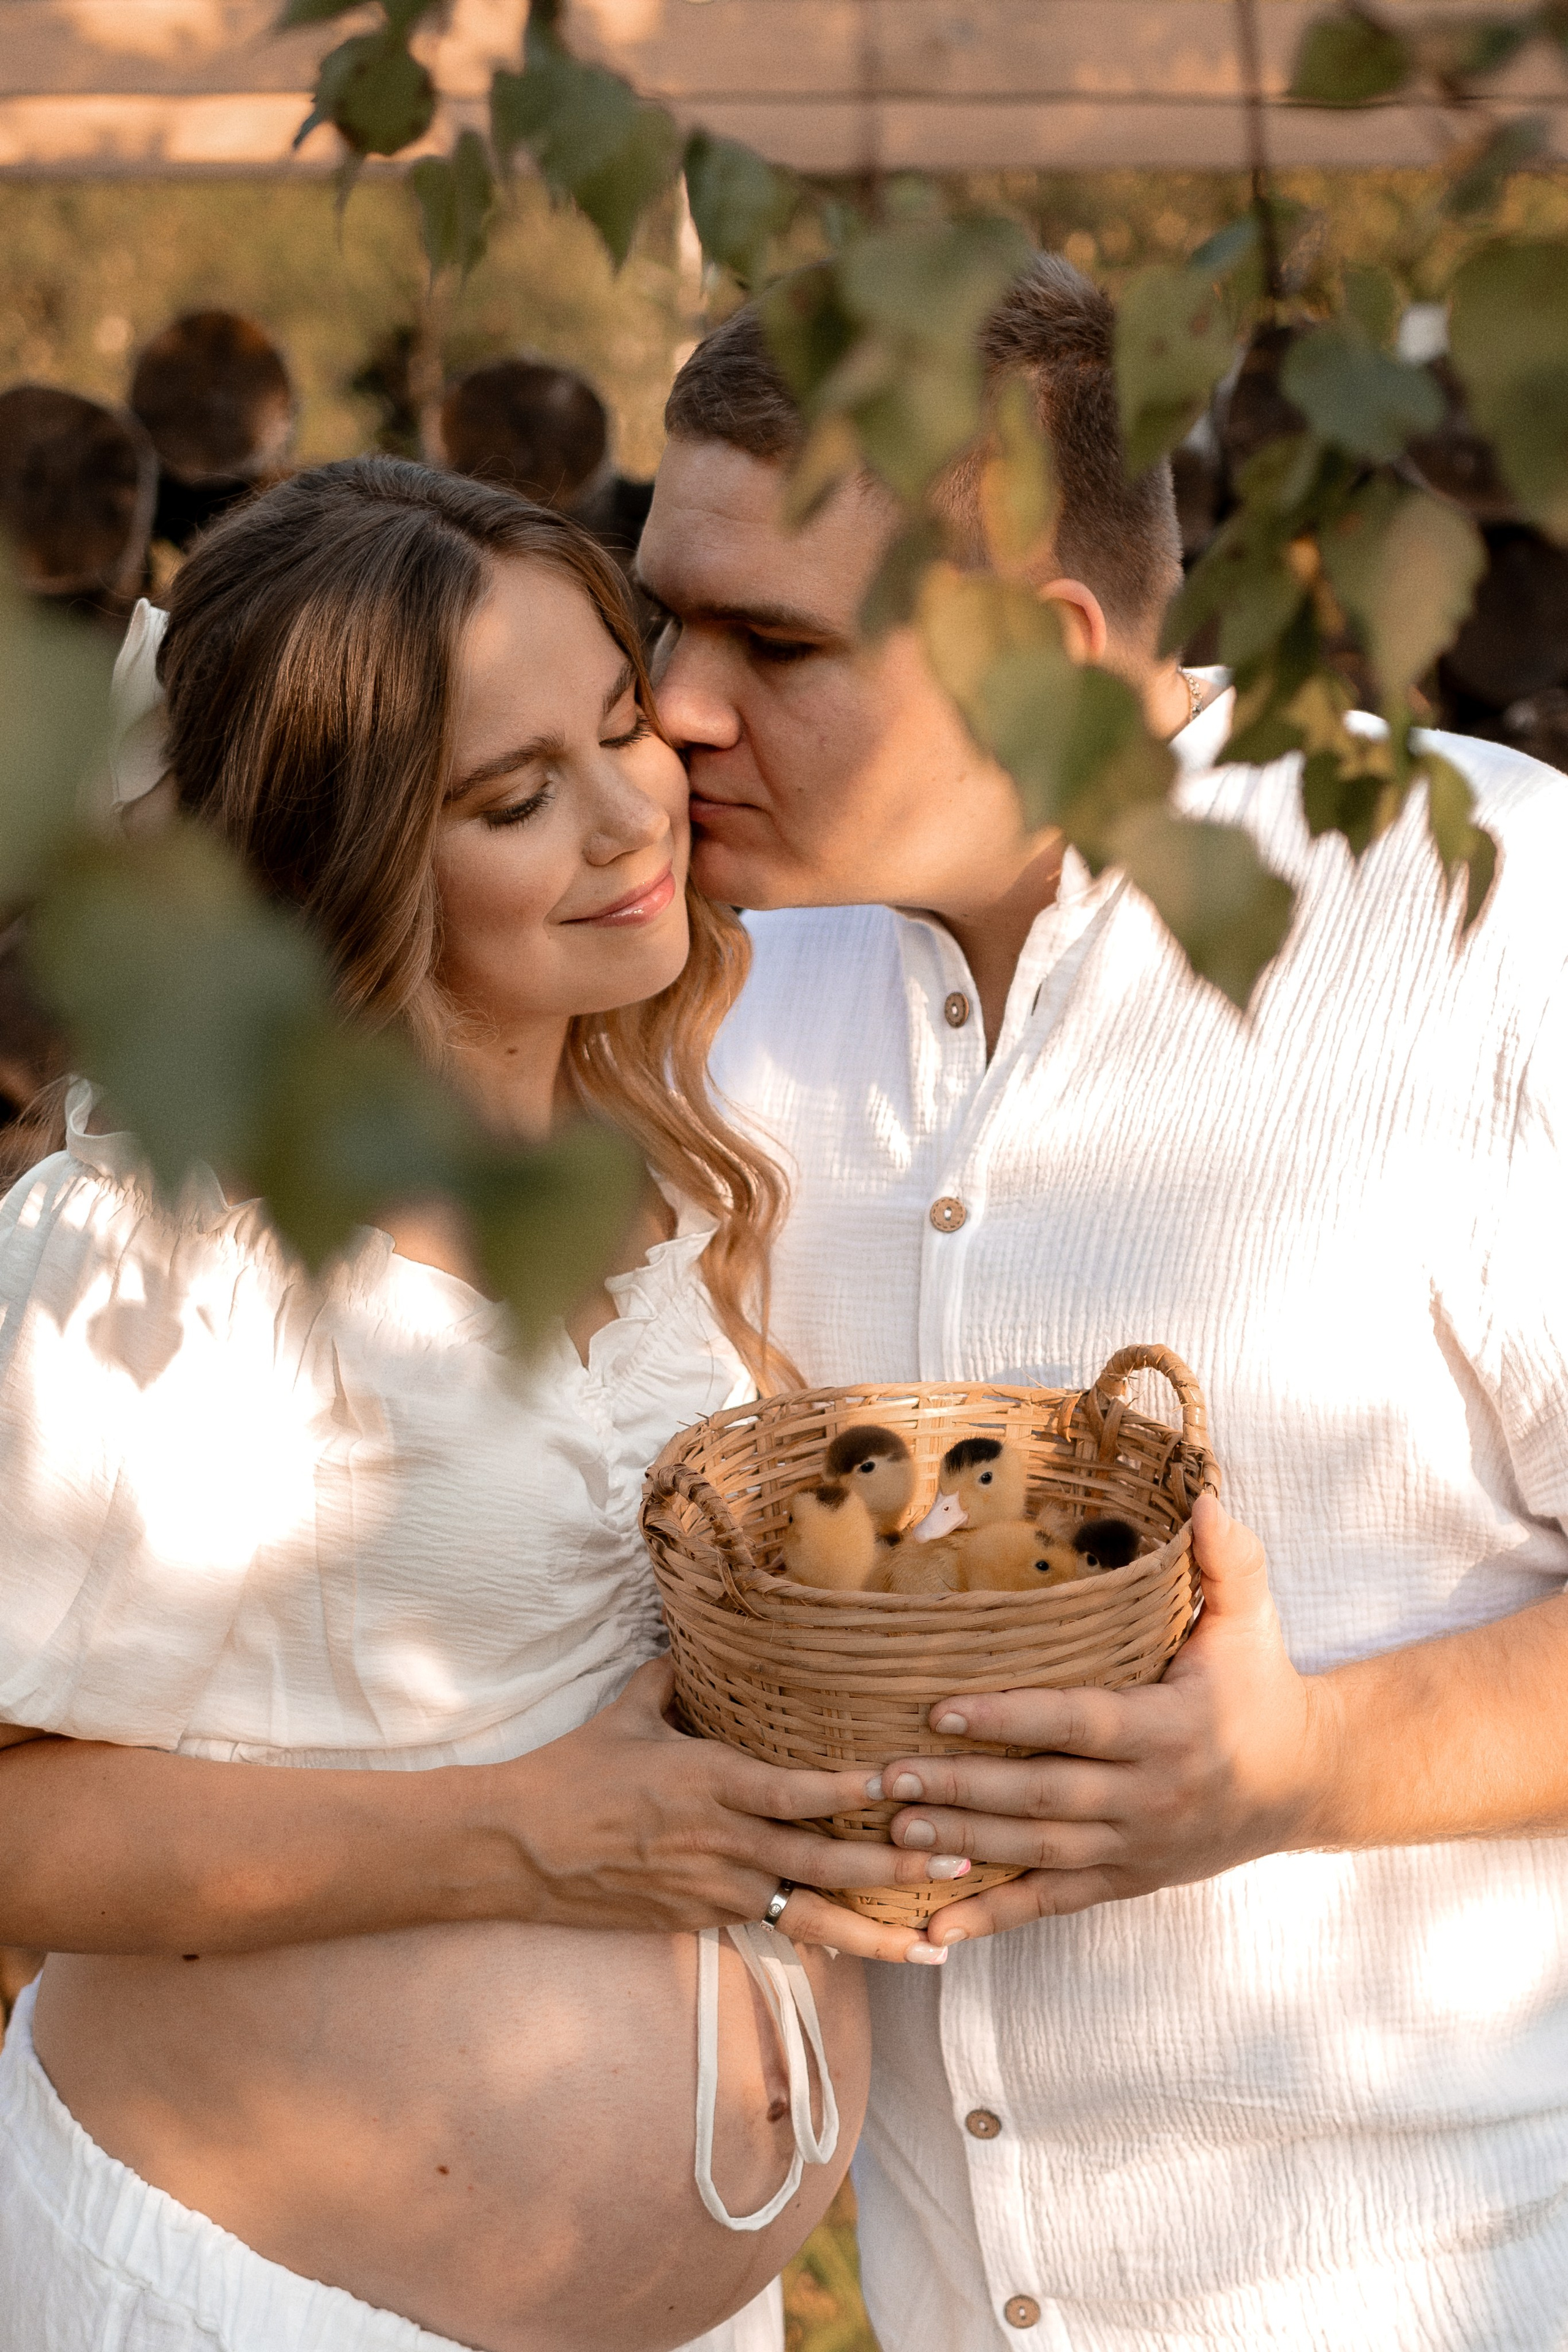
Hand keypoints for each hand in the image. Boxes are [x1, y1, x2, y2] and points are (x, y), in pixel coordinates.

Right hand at [493, 1658, 966, 1963]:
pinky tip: (871, 1953)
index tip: (908, 1785)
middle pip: (822, 1862)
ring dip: (877, 1927)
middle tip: (961, 1861)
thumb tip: (695, 1641)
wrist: (515, 1849)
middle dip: (895, 1866)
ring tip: (938, 1940)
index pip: (796, 1791)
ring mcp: (712, 1890)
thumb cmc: (572, 1772)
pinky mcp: (699, 1922)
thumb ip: (672, 1679)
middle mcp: (721, 1842)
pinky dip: (825, 1941)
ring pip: (809, 1913)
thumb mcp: (628, 1713)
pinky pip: (773, 1930)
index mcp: (709, 1781)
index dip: (855, 1792)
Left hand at [874, 1493, 1338, 1945]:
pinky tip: (933, 1931)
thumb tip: (1203, 1494)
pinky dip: (992, 1919)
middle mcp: (1150, 1797)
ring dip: (962, 1843)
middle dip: (960, 1786)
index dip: (1008, 1719)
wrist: (1308, 1783)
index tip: (940, 1707)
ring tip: (892, 1826)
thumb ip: (1228, 1559)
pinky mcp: (1126, 1880)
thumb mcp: (1252, 1620)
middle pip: (1041, 1797)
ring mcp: (1136, 1848)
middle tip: (885, 1772)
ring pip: (1036, 1853)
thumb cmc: (1263, 1688)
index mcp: (1170, 1730)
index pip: (1076, 1724)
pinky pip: (1052, 1904)